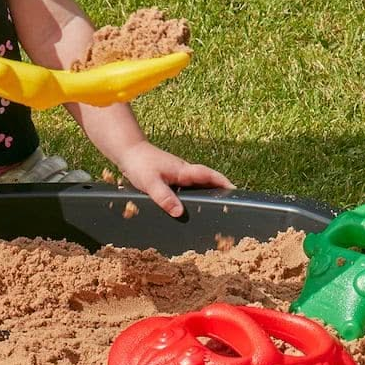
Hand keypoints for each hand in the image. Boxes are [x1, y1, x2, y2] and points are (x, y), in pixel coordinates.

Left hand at [115, 142, 234, 217]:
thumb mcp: (151, 183)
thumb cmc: (140, 164)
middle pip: (207, 180)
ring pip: (197, 183)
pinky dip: (194, 193)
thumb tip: (179, 213)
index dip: (224, 183)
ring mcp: (178, 172)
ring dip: (207, 191)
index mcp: (184, 171)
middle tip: (229, 204)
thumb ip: (164, 197)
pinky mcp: (171, 175)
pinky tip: (190, 204)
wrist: (128, 151)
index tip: (236, 192)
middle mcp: (184, 171)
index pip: (209, 175)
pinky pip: (188, 185)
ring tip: (214, 207)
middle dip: (219, 190)